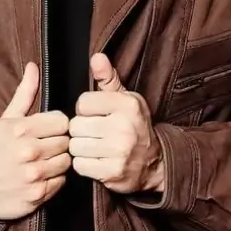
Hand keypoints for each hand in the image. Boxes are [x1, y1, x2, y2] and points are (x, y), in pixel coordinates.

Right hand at [0, 63, 70, 219]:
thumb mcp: (5, 119)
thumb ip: (25, 93)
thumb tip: (33, 66)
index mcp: (22, 129)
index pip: (63, 122)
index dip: (57, 126)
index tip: (48, 131)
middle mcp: (30, 152)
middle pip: (66, 142)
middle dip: (57, 144)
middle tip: (44, 148)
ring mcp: (34, 175)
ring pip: (66, 162)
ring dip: (57, 162)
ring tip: (42, 162)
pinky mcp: (38, 196)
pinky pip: (61, 183)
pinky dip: (53, 180)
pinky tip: (40, 177)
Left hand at [69, 54, 164, 194]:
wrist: (154, 163)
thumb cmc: (134, 126)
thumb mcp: (125, 99)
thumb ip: (108, 78)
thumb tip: (96, 57)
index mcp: (127, 105)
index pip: (83, 103)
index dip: (85, 109)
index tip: (96, 115)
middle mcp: (124, 127)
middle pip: (76, 126)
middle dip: (82, 130)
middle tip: (95, 133)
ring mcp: (119, 151)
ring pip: (75, 146)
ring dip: (81, 147)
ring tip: (95, 146)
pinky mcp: (112, 173)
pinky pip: (79, 165)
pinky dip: (84, 164)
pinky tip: (96, 160)